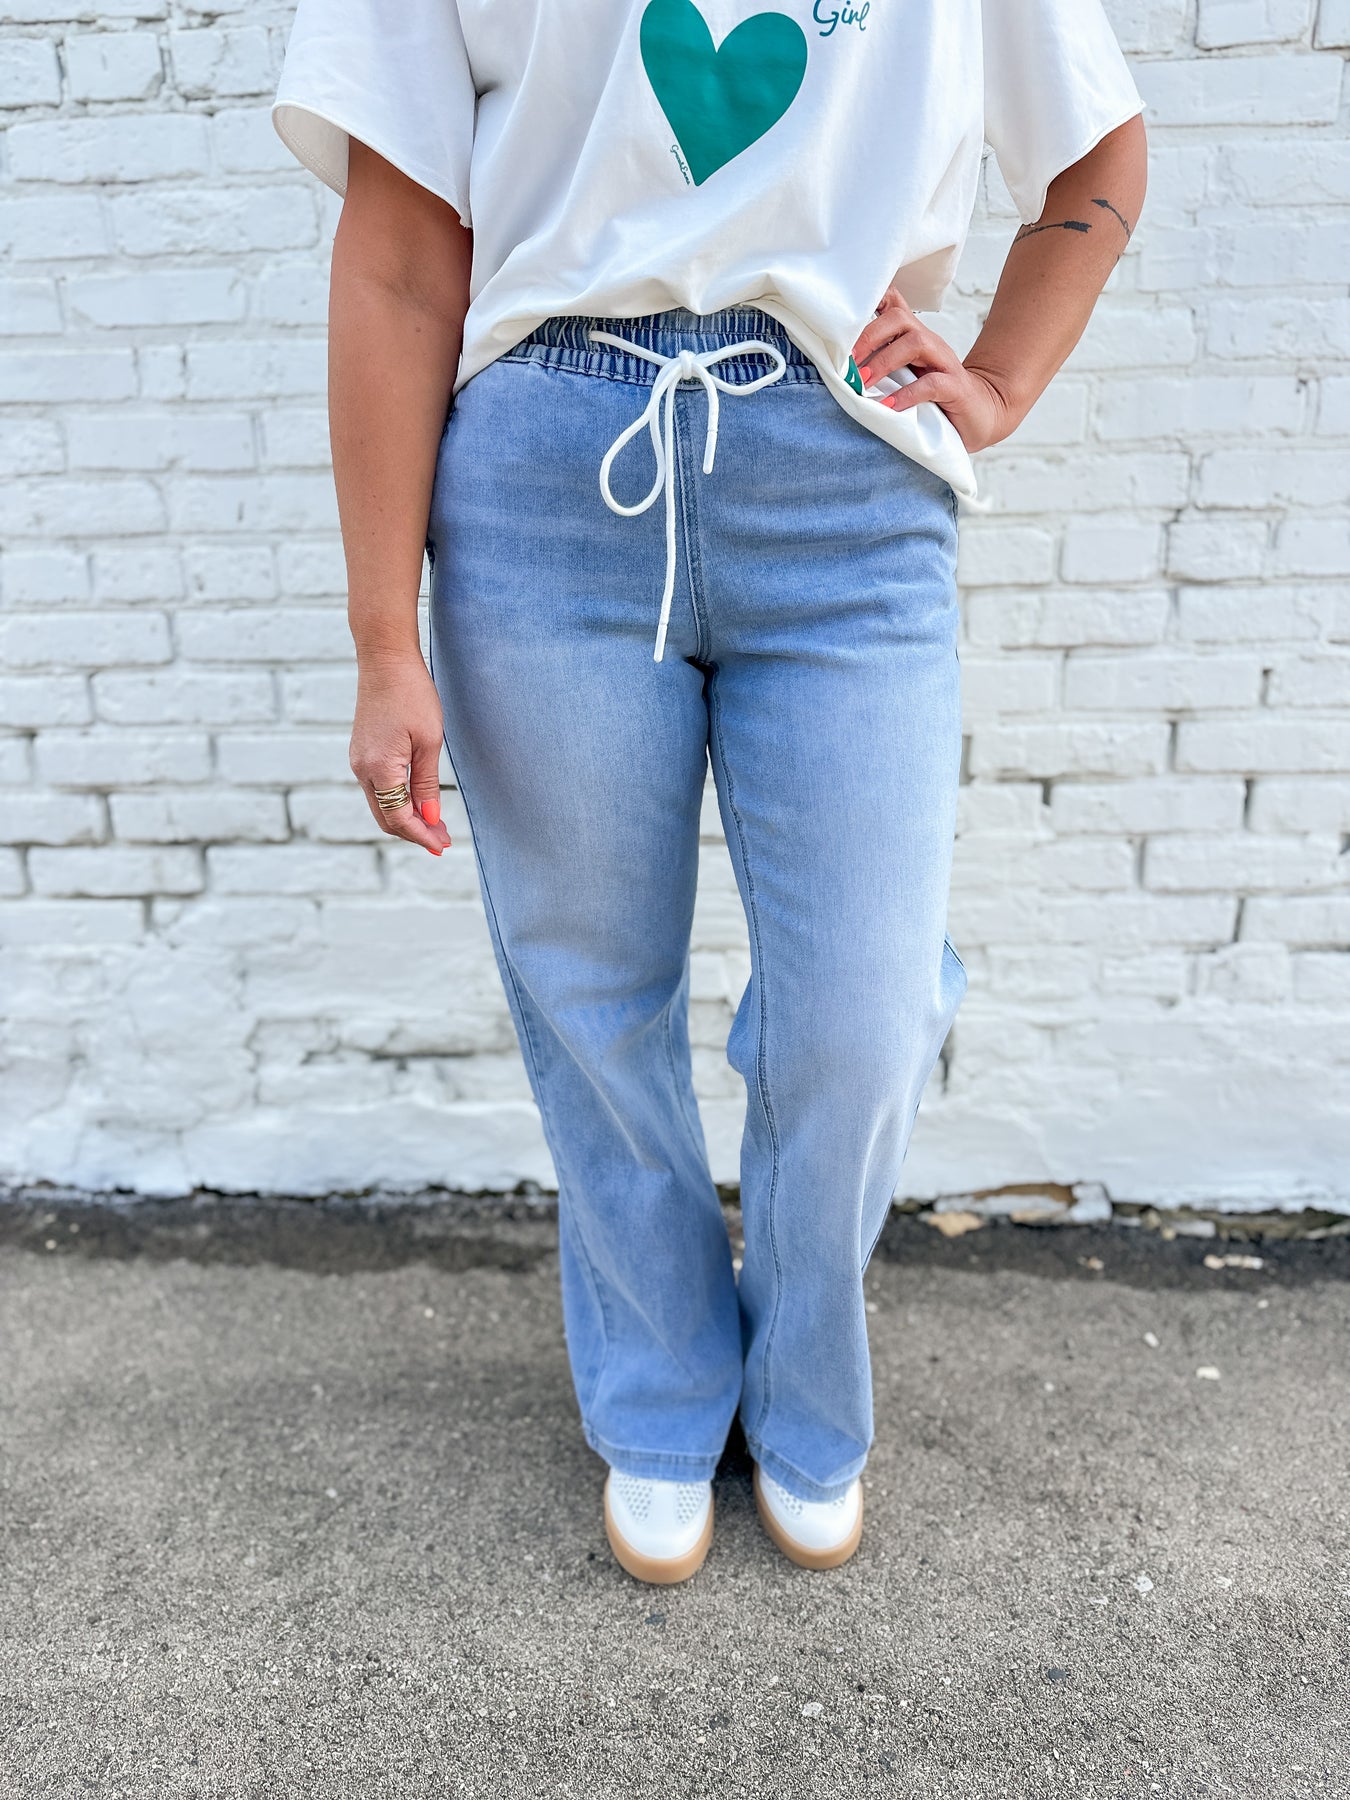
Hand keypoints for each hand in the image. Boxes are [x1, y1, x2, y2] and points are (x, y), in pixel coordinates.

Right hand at [350, 652, 452, 855]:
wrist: (385, 659)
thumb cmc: (412, 694)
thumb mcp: (429, 741)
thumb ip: (427, 783)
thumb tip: (430, 818)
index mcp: (379, 768)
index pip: (399, 818)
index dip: (421, 836)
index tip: (442, 846)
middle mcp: (362, 769)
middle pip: (386, 817)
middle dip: (415, 832)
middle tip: (443, 841)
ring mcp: (359, 761)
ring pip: (381, 804)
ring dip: (407, 818)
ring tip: (435, 825)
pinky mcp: (362, 752)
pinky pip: (378, 788)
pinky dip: (397, 801)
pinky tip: (417, 801)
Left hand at [852, 288, 1017, 453]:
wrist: (981, 415)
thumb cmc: (935, 398)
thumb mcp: (905, 376)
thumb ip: (881, 365)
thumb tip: (840, 367)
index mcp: (914, 337)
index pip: (894, 305)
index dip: (871, 301)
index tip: (842, 317)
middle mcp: (928, 342)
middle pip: (899, 319)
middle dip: (869, 336)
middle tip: (846, 361)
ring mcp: (944, 362)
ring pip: (915, 343)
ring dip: (884, 362)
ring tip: (863, 382)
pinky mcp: (955, 387)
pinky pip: (932, 383)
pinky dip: (908, 394)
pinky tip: (890, 406)